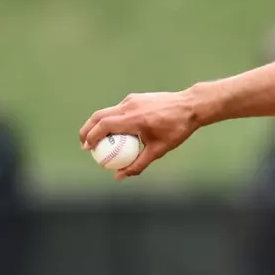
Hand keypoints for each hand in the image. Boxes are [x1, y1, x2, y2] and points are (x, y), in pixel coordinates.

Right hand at [78, 89, 201, 178]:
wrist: (190, 106)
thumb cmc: (176, 130)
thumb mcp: (158, 150)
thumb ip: (137, 164)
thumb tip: (119, 177)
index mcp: (134, 118)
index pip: (104, 126)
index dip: (91, 137)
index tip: (87, 149)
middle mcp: (129, 106)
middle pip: (99, 116)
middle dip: (87, 130)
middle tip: (84, 145)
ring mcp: (131, 99)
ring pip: (107, 111)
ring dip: (97, 124)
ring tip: (95, 139)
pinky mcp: (135, 98)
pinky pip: (117, 109)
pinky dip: (110, 120)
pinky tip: (114, 132)